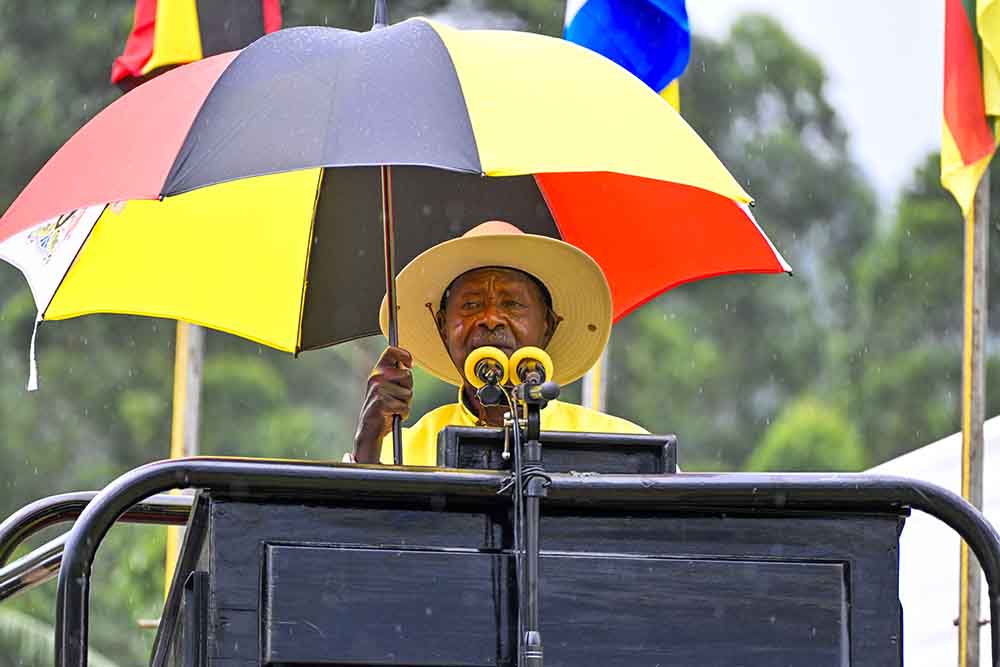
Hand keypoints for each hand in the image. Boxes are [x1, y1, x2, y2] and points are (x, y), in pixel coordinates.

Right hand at [353, 346, 412, 462]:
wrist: (370, 430)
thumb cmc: (383, 409)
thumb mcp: (389, 388)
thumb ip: (397, 377)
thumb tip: (408, 367)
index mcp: (378, 372)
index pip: (391, 352)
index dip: (404, 354)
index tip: (410, 363)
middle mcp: (376, 378)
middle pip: (407, 375)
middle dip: (408, 389)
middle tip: (398, 398)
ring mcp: (378, 390)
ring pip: (408, 394)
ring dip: (405, 404)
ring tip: (393, 409)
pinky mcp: (382, 403)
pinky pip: (404, 407)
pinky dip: (403, 414)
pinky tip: (392, 416)